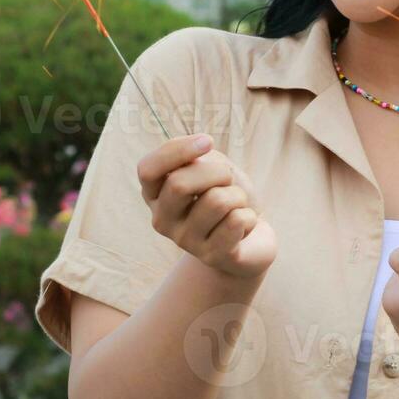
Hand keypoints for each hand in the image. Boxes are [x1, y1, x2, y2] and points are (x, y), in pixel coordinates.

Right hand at [137, 133, 276, 281]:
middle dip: (216, 172)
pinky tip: (243, 226)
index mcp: (155, 194)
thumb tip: (199, 152)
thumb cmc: (225, 194)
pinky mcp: (211, 257)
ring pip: (216, 201)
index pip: (147, 169)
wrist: (251, 236)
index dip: (177, 150)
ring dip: (238, 196)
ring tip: (236, 206)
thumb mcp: (211, 166)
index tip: (208, 142)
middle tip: (228, 180)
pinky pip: (236, 221)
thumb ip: (197, 158)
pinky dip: (248, 216)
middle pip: (179, 184)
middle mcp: (162, 220)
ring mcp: (185, 242)